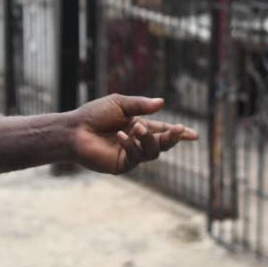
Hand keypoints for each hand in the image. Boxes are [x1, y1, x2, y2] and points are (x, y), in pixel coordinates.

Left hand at [68, 94, 198, 174]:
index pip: (163, 130)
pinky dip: (131, 145)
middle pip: (162, 143)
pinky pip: (135, 157)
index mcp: (139, 126)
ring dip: (148, 139)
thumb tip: (162, 103)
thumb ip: (140, 105)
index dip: (178, 133)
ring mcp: (130, 154)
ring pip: (152, 152)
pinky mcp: (121, 164)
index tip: (193, 135)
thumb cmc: (93, 114)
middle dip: (172, 138)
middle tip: (178, 130)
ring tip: (136, 128)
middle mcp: (137, 141)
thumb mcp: (119, 103)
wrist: (74, 130)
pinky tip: (120, 136)